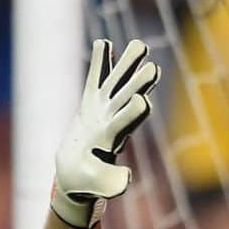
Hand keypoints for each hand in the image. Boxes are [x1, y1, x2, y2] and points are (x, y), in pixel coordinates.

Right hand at [52, 37, 160, 228]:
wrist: (76, 174)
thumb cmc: (87, 182)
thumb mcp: (97, 185)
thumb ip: (111, 182)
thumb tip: (126, 179)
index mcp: (113, 139)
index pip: (126, 122)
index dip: (133, 112)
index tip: (141, 101)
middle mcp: (112, 120)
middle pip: (127, 97)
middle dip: (139, 83)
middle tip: (153, 68)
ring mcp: (102, 110)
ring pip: (116, 83)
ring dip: (128, 64)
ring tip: (140, 45)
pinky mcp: (90, 104)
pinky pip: (95, 80)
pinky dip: (100, 63)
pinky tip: (104, 43)